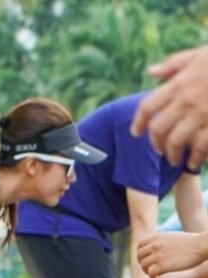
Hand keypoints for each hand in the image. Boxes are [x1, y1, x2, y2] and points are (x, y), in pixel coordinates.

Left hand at [131, 45, 207, 169]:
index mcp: (178, 84)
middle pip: (158, 129)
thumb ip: (174, 65)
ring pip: (176, 142)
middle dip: (156, 142)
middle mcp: (186, 101)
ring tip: (174, 159)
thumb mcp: (199, 55)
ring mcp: (202, 115)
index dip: (139, 122)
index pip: (147, 107)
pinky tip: (195, 162)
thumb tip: (150, 72)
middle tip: (159, 149)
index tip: (136, 133)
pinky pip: (201, 147)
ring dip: (173, 154)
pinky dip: (196, 157)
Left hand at [138, 231, 207, 276]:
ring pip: (143, 265)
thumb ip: (161, 241)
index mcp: (156, 238)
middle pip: (140, 255)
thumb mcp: (172, 237)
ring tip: (152, 274)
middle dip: (142, 262)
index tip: (145, 258)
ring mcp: (158, 255)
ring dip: (146, 271)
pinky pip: (150, 273)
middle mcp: (154, 245)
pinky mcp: (163, 266)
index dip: (141, 252)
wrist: (201, 245)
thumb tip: (156, 243)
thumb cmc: (191, 242)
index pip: (140, 245)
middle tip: (148, 268)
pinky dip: (151, 277)